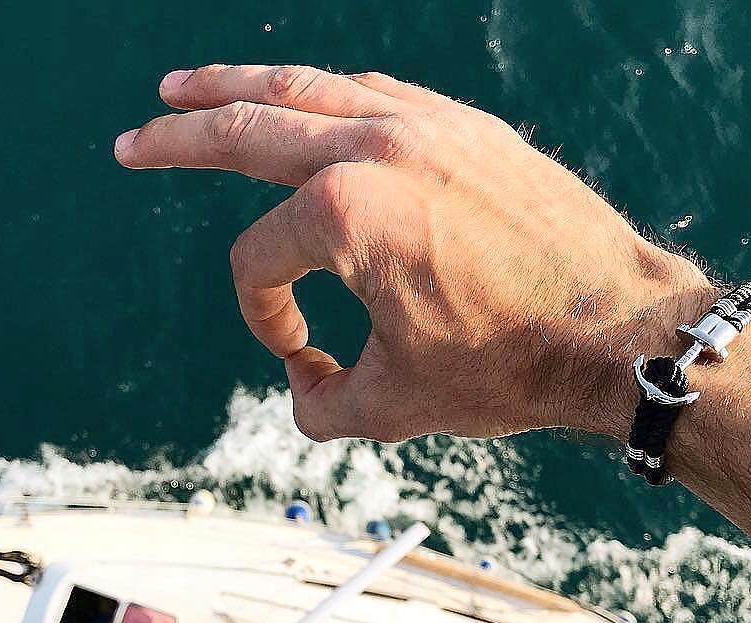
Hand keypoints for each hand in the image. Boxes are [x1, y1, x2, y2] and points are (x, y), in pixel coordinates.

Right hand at [115, 64, 713, 441]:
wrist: (618, 328)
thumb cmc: (508, 369)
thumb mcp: (394, 407)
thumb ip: (320, 407)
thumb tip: (302, 389)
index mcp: (343, 215)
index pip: (257, 264)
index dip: (262, 321)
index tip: (305, 360)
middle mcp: (373, 148)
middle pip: (246, 131)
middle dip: (179, 137)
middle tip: (133, 139)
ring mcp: (422, 124)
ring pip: (306, 88)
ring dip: (240, 88)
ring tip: (189, 86)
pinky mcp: (462, 125)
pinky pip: (370, 91)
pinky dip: (322, 94)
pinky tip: (301, 102)